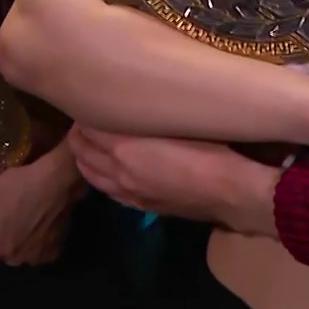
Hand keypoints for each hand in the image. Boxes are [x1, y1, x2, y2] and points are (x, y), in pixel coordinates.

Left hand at [0, 152, 81, 264]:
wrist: (56, 182)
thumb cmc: (15, 189)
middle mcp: (13, 261)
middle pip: (2, 250)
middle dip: (4, 236)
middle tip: (13, 210)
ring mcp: (36, 260)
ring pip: (20, 252)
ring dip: (21, 240)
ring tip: (29, 216)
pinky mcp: (54, 253)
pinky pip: (39, 251)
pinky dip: (39, 241)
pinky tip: (42, 223)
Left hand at [71, 127, 280, 235]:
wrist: (230, 190)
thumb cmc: (208, 149)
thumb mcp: (175, 123)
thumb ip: (146, 117)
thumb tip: (131, 106)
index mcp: (124, 147)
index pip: (87, 128)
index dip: (84, 116)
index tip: (88, 103)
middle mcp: (118, 171)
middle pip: (82, 151)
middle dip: (78, 135)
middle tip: (85, 121)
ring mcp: (128, 191)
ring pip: (91, 174)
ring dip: (84, 158)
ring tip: (87, 144)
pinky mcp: (141, 206)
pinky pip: (108, 192)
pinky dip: (98, 179)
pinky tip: (103, 172)